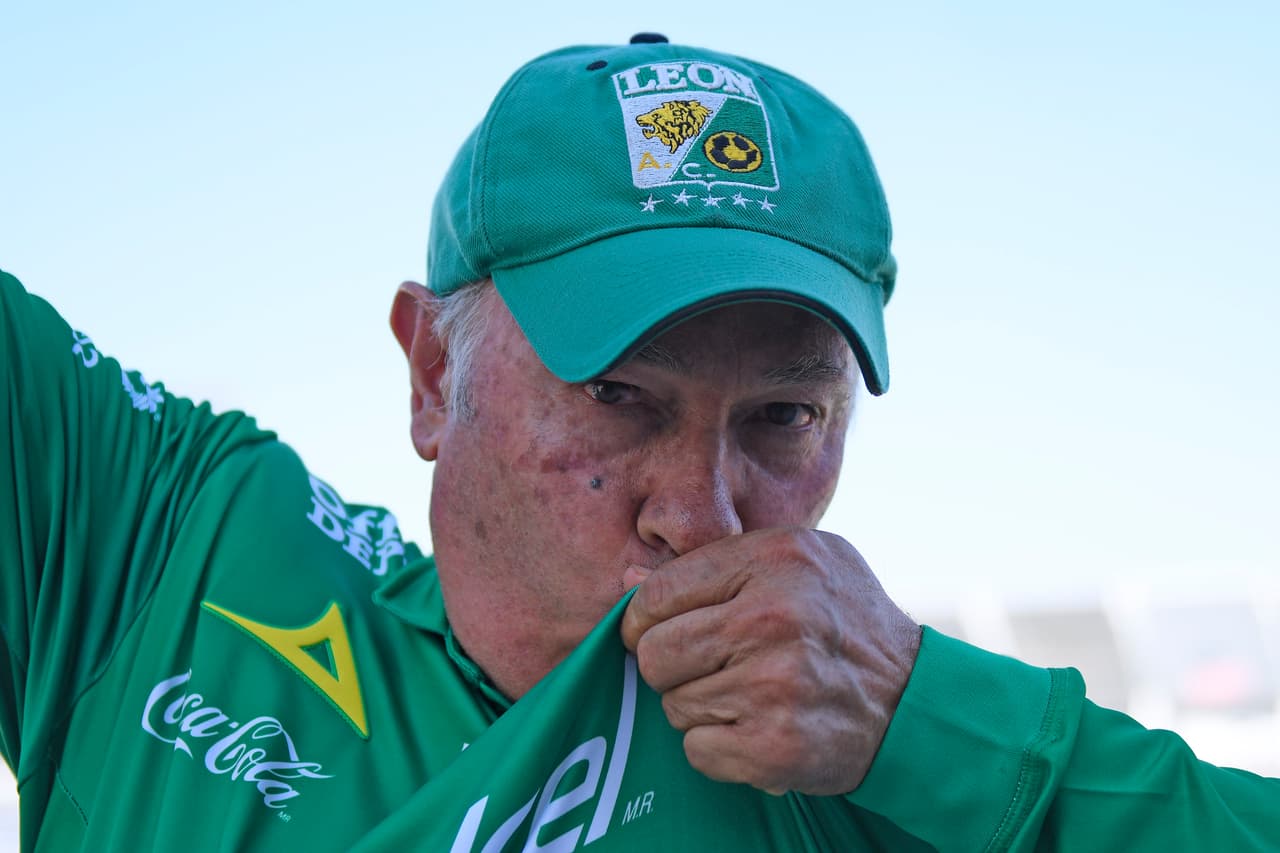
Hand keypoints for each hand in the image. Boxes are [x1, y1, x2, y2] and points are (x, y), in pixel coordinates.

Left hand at [620, 528, 920, 795]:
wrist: (914, 701)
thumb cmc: (844, 624)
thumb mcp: (800, 563)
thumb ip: (717, 564)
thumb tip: (629, 576)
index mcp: (774, 560)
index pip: (658, 592)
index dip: (647, 619)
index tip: (663, 632)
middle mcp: (773, 617)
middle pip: (655, 652)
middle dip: (670, 666)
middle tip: (708, 668)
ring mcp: (775, 684)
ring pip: (673, 704)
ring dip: (700, 708)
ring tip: (749, 696)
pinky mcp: (775, 744)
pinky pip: (697, 749)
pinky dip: (719, 747)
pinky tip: (756, 728)